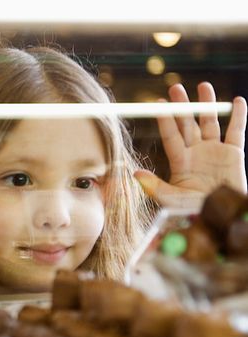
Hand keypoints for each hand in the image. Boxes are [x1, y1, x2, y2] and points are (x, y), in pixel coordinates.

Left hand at [135, 82, 246, 206]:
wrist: (222, 216)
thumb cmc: (194, 211)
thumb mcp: (171, 200)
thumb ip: (154, 186)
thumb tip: (134, 174)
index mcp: (180, 162)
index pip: (171, 136)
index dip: (165, 120)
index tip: (158, 103)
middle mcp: (196, 153)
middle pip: (187, 124)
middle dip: (182, 106)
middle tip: (175, 87)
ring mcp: (215, 151)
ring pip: (210, 122)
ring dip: (207, 104)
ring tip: (203, 86)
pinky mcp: (234, 154)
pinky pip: (236, 131)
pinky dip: (238, 116)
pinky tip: (237, 101)